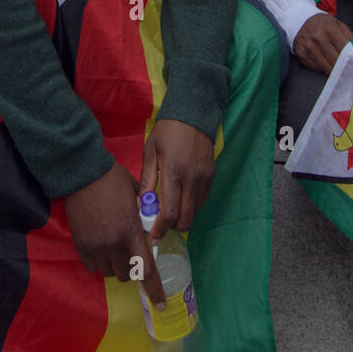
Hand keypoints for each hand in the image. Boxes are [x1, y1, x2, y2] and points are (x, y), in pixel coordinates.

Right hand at [64, 162, 164, 307]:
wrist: (82, 173)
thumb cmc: (113, 179)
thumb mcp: (136, 194)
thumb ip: (144, 213)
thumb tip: (151, 222)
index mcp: (132, 231)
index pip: (146, 268)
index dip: (155, 289)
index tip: (161, 304)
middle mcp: (114, 244)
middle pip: (128, 273)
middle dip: (133, 268)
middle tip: (132, 253)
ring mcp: (96, 246)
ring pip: (110, 272)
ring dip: (116, 265)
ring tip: (114, 248)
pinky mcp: (81, 245)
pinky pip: (93, 267)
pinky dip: (99, 262)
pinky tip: (100, 247)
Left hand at [139, 120, 214, 241]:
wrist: (193, 115)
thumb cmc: (166, 132)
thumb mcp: (150, 153)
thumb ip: (146, 181)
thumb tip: (140, 206)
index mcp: (173, 172)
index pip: (169, 212)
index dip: (161, 229)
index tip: (153, 236)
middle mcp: (192, 179)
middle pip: (185, 219)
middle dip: (172, 228)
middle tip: (160, 225)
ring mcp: (204, 179)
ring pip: (195, 213)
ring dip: (182, 218)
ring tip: (169, 212)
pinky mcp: (212, 177)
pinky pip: (202, 202)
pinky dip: (191, 207)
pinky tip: (181, 200)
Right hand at [292, 14, 352, 72]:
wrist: (300, 20)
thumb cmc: (323, 24)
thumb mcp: (339, 27)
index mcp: (329, 29)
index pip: (344, 50)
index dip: (352, 60)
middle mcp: (317, 38)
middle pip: (336, 61)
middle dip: (344, 68)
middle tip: (350, 72)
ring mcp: (307, 47)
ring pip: (326, 67)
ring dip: (334, 71)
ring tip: (340, 71)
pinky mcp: (300, 55)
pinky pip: (316, 68)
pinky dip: (323, 68)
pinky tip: (326, 64)